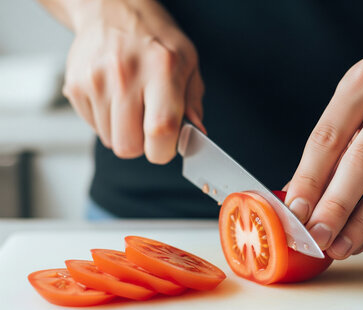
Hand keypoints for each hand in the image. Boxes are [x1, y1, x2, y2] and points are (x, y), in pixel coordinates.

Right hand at [62, 0, 204, 163]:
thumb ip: (193, 103)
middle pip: (129, 146)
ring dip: (124, 132)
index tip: (168, 144)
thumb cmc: (155, 38)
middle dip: (142, 145)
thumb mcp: (188, 64)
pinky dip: (107, 121)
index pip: (160, 130)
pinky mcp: (75, 86)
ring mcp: (95, 81)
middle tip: (148, 123)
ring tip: (132, 104)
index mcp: (161, 69)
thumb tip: (195, 136)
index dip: (165, 149)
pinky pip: (94, 128)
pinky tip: (115, 98)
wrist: (113, 10)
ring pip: (110, 141)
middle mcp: (125, 74)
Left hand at [285, 57, 362, 258]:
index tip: (295, 212)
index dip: (309, 180)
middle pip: (362, 163)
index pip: (328, 138)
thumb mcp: (353, 107)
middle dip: (335, 208)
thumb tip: (296, 200)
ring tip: (339, 247)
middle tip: (316, 237)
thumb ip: (328, 150)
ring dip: (360, 225)